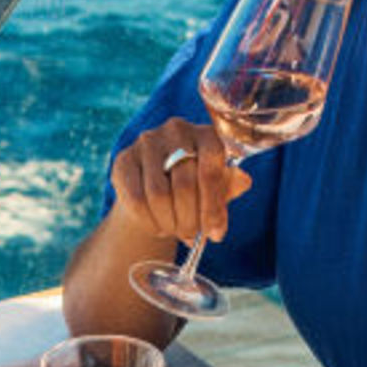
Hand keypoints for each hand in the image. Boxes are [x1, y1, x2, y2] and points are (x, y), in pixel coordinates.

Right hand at [109, 123, 248, 250]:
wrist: (157, 185)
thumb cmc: (195, 185)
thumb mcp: (217, 186)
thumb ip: (229, 185)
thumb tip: (243, 181)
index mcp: (206, 134)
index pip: (211, 171)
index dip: (213, 208)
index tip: (215, 235)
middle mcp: (176, 130)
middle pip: (184, 185)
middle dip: (191, 220)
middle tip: (192, 236)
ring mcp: (147, 142)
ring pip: (158, 195)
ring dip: (170, 223)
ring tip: (176, 230)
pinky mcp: (123, 159)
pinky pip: (136, 200)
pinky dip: (149, 221)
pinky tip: (158, 225)